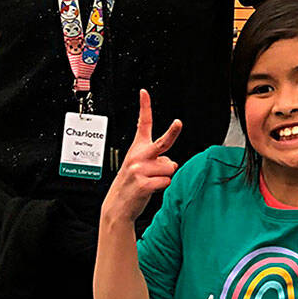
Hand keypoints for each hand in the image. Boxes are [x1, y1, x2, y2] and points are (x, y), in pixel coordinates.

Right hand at [101, 89, 182, 224]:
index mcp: (137, 149)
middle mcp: (137, 156)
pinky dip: (163, 187)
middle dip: (173, 132)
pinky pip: (167, 182)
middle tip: (178, 122)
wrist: (118, 206)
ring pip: (170, 168)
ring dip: (165, 177)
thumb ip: (155, 159)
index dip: (144, 107)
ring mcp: (139, 170)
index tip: (144, 92)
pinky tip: (150, 189)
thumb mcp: (139, 166)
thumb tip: (170, 163)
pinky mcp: (143, 184)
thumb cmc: (132, 184)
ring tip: (151, 181)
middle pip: (162, 142)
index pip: (142, 124)